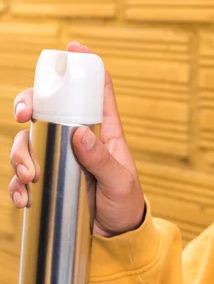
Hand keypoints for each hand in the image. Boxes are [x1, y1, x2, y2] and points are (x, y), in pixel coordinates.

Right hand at [9, 42, 145, 237]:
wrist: (116, 236)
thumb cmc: (126, 201)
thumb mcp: (120, 181)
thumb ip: (102, 160)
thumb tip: (78, 133)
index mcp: (102, 128)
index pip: (96, 88)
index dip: (86, 64)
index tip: (71, 47)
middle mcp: (77, 136)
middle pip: (48, 107)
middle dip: (29, 103)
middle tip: (22, 115)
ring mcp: (59, 156)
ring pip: (28, 139)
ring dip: (20, 153)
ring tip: (29, 176)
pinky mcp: (47, 179)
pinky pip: (23, 174)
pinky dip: (17, 183)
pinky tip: (23, 198)